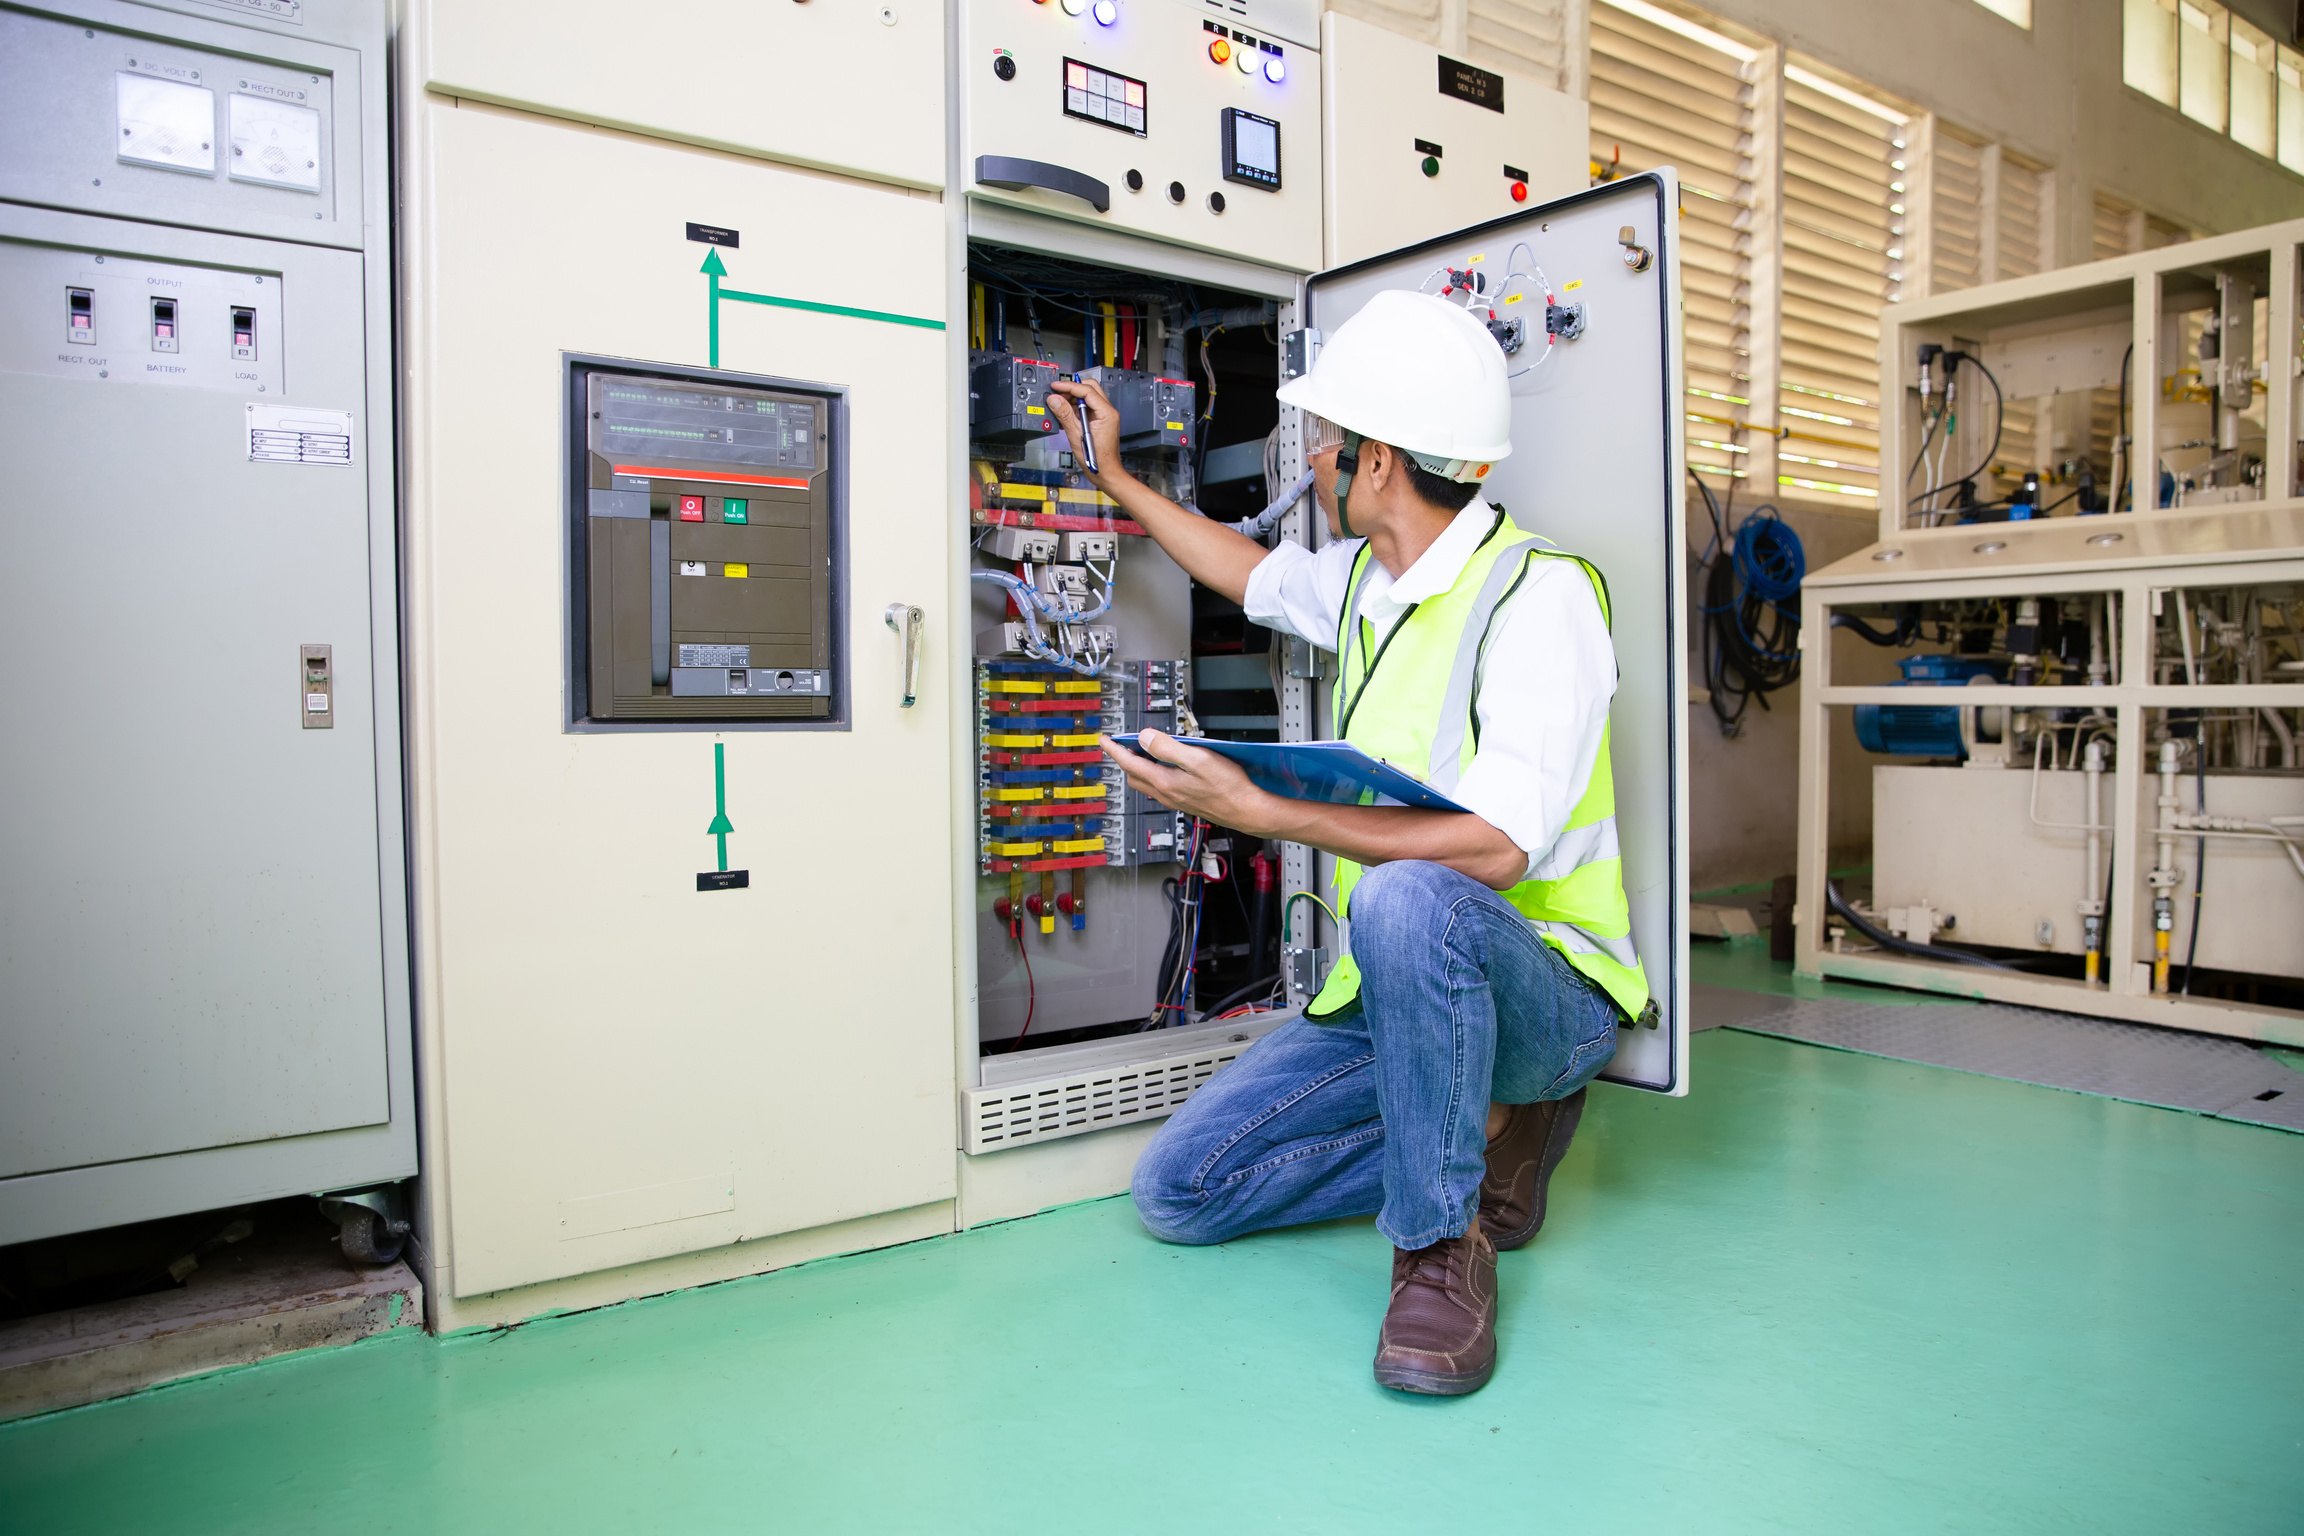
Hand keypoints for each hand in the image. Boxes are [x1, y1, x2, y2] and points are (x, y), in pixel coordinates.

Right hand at [1046, 379, 1126, 489]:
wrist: (1105, 473)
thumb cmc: (1097, 459)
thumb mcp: (1076, 436)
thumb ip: (1065, 415)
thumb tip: (1055, 400)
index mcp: (1106, 413)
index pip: (1086, 390)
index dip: (1069, 386)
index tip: (1056, 386)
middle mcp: (1108, 412)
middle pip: (1090, 388)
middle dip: (1072, 389)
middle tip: (1057, 394)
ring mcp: (1104, 416)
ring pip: (1087, 397)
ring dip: (1072, 399)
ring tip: (1059, 406)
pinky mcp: (1099, 421)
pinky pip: (1086, 408)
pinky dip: (1075, 408)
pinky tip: (1065, 415)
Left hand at [1100, 729, 1278, 833]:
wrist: (1246, 810)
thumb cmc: (1227, 787)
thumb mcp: (1197, 759)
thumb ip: (1167, 747)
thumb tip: (1144, 738)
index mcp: (1164, 782)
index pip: (1129, 763)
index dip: (1114, 750)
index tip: (1104, 740)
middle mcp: (1166, 794)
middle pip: (1134, 775)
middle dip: (1125, 758)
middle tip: (1124, 743)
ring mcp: (1175, 800)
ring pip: (1146, 783)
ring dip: (1140, 767)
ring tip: (1144, 751)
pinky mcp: (1185, 802)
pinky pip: (1160, 788)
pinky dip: (1155, 775)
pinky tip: (1168, 767)